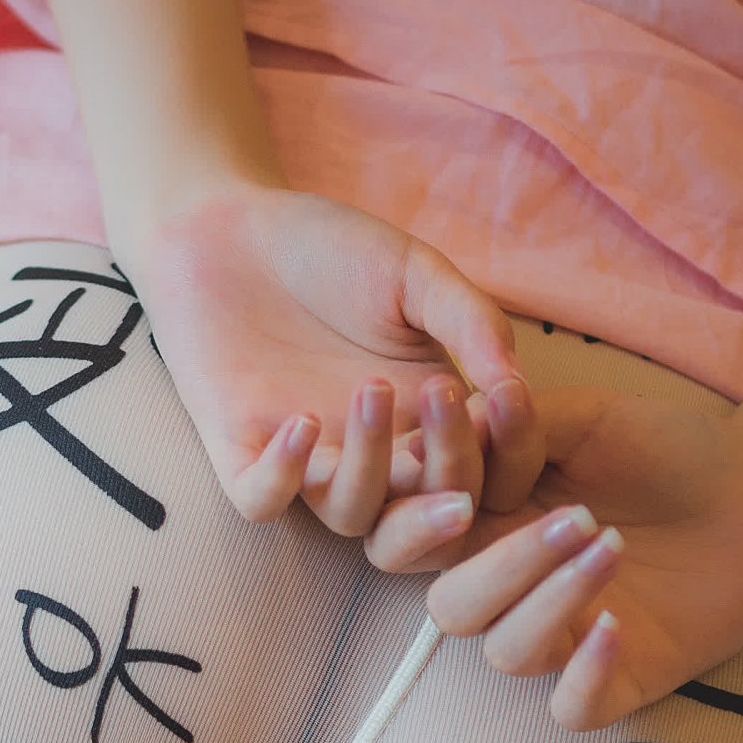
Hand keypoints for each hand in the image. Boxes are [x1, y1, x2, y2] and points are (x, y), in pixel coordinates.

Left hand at [126, 179, 543, 532]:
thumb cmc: (329, 248)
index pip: (481, 472)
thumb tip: (516, 385)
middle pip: (423, 519)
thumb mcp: (416, 275)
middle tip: (451, 434)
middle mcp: (374, 453)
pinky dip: (283, 477)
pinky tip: (300, 421)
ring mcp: (307, 460)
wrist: (226, 223)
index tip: (507, 405)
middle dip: (446, 490)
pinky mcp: (239, 451)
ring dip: (369, 468)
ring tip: (370, 390)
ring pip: (351, 516)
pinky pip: (262, 501)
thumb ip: (470, 322)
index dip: (502, 456)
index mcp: (427, 418)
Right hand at [369, 383, 742, 731]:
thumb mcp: (588, 418)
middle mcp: (511, 589)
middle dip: (498, 564)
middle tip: (570, 515)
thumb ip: (518, 420)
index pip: (411, 534)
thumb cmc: (668, 449)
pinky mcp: (618, 680)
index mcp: (484, 525)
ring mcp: (561, 639)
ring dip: (550, 597)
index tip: (455, 443)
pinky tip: (616, 624)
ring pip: (504, 652)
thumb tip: (456, 408)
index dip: (416, 501)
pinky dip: (585, 673)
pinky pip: (571, 707)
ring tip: (612, 543)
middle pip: (448, 606)